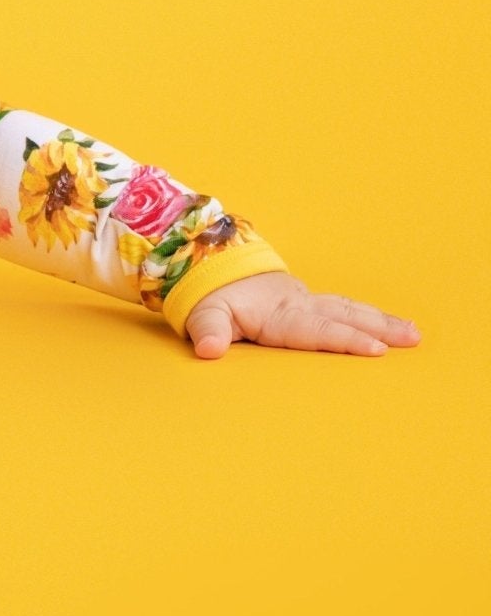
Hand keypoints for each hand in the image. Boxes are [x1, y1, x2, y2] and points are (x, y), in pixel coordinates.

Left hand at [183, 271, 420, 358]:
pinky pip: (342, 308)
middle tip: (412, 339)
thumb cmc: (210, 296)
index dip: (345, 339)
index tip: (375, 349)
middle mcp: (297, 305)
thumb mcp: (202, 313)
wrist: (213, 265)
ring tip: (413, 334)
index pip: (315, 330)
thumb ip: (208, 330)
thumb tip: (208, 349)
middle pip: (341, 317)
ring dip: (380, 321)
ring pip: (347, 309)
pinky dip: (367, 315)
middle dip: (377, 328)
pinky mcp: (307, 301)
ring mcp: (305, 301)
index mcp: (276, 314)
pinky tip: (388, 325)